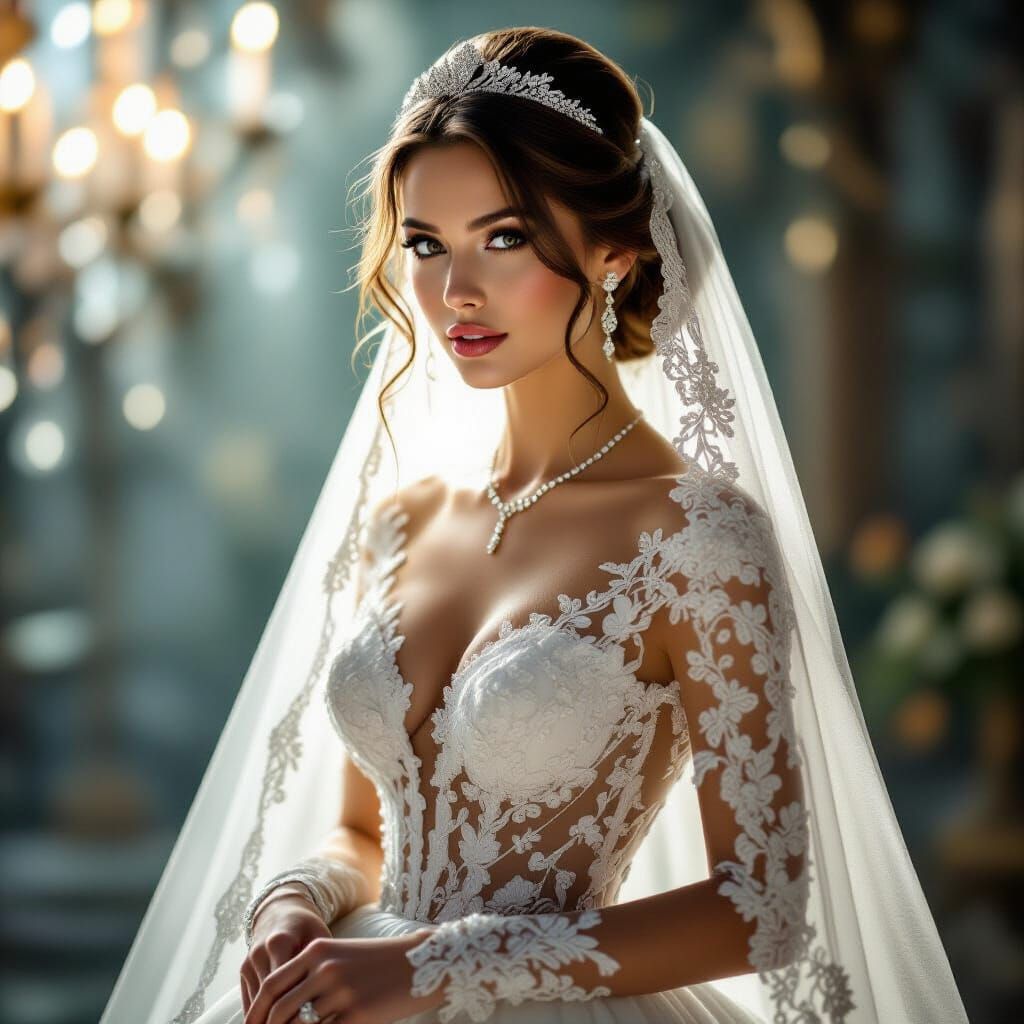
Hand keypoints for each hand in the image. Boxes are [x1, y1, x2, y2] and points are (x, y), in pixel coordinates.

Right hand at [241, 895, 331, 1016]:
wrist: (282, 912)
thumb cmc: (307, 928)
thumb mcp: (319, 937)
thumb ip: (320, 963)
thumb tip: (326, 996)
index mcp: (280, 941)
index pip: (283, 982)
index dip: (293, 1006)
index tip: (307, 1021)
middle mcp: (260, 952)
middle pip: (267, 995)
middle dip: (278, 1018)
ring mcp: (249, 962)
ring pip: (256, 1001)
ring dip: (267, 1020)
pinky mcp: (243, 971)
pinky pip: (250, 1000)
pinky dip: (260, 1015)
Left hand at [243, 928, 442, 1023]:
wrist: (420, 962)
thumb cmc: (378, 962)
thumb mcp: (341, 957)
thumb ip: (311, 975)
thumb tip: (280, 1008)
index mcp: (317, 951)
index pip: (272, 985)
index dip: (256, 1011)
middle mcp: (325, 969)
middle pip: (279, 1009)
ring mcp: (341, 992)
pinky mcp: (356, 1014)